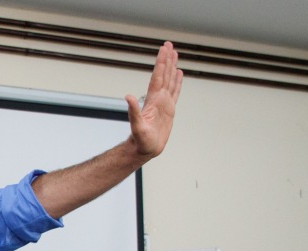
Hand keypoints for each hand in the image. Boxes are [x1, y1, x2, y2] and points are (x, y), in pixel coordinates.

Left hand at [126, 41, 182, 157]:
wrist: (144, 149)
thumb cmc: (140, 141)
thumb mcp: (137, 126)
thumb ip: (133, 111)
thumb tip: (128, 97)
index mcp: (152, 100)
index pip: (158, 76)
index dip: (161, 62)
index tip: (164, 49)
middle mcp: (158, 98)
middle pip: (164, 74)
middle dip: (166, 59)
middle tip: (169, 44)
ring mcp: (163, 103)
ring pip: (169, 80)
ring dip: (172, 67)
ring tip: (175, 54)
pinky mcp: (169, 110)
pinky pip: (175, 92)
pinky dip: (177, 82)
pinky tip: (179, 74)